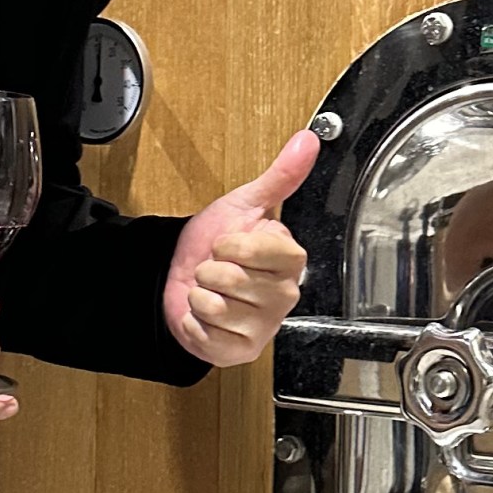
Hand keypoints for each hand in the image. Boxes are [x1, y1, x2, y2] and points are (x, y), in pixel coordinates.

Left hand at [164, 130, 318, 367]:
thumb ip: (280, 176)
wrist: (183, 276)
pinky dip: (193, 322)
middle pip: (236, 280)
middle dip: (211, 269)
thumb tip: (309, 140)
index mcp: (290, 262)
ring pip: (217, 307)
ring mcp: (264, 328)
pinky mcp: (240, 352)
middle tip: (216, 268)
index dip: (236, 245)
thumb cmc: (216, 244)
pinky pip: (208, 335)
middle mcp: (283, 297)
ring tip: (209, 290)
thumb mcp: (245, 204)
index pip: (267, 251)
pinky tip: (203, 316)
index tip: (228, 242)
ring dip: (199, 294)